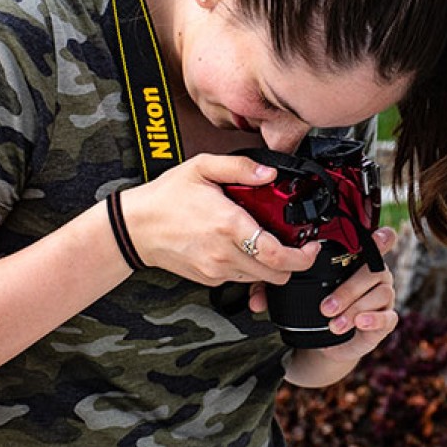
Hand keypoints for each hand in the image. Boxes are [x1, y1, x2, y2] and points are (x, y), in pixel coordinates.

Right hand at [118, 154, 319, 285]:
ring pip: (261, 279)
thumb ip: (241, 167)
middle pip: (277, 274)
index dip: (304, 256)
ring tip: (269, 244)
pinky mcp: (210, 279)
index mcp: (229, 226)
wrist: (135, 227)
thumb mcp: (202, 168)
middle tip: (298, 245)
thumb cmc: (166, 197)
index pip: (278, 255)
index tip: (312, 246)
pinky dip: (252, 269)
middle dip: (294, 262)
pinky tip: (246, 249)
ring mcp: (217, 270)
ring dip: (272, 266)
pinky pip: (242, 279)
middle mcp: (225, 254)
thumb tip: (270, 173)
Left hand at [249, 226, 399, 362]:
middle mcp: (376, 276)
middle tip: (326, 307)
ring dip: (353, 308)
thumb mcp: (296, 295)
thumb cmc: (317, 309)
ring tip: (334, 323)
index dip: (381, 238)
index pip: (377, 243)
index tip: (379, 236)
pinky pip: (388, 317)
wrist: (328, 342)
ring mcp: (384, 298)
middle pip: (374, 271)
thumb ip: (275, 292)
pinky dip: (373, 320)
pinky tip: (358, 323)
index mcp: (357, 261)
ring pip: (379, 294)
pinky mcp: (385, 321)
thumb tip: (256, 301)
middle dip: (348, 289)